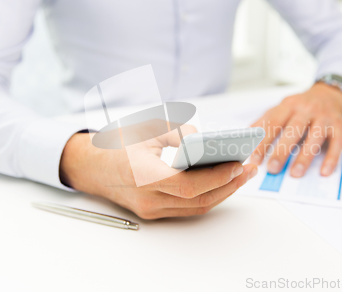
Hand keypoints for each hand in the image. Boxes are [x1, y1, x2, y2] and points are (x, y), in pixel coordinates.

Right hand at [60, 128, 257, 219]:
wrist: (92, 167)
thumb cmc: (117, 144)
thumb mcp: (146, 128)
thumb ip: (177, 132)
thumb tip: (204, 142)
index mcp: (143, 176)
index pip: (187, 185)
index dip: (215, 178)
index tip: (237, 166)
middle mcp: (147, 199)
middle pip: (198, 201)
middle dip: (229, 186)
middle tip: (249, 169)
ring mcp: (151, 209)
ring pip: (195, 208)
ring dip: (222, 193)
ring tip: (242, 175)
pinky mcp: (155, 212)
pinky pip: (187, 208)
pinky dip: (208, 196)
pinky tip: (222, 181)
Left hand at [250, 83, 341, 177]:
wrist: (330, 93)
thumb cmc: (301, 105)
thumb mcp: (282, 107)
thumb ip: (264, 121)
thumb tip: (245, 136)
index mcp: (288, 105)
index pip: (273, 124)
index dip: (263, 142)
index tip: (255, 159)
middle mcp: (306, 110)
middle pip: (293, 131)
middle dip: (282, 150)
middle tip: (273, 168)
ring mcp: (324, 117)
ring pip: (315, 137)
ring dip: (305, 156)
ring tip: (296, 173)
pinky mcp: (339, 125)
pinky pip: (337, 143)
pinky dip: (331, 158)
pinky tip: (324, 171)